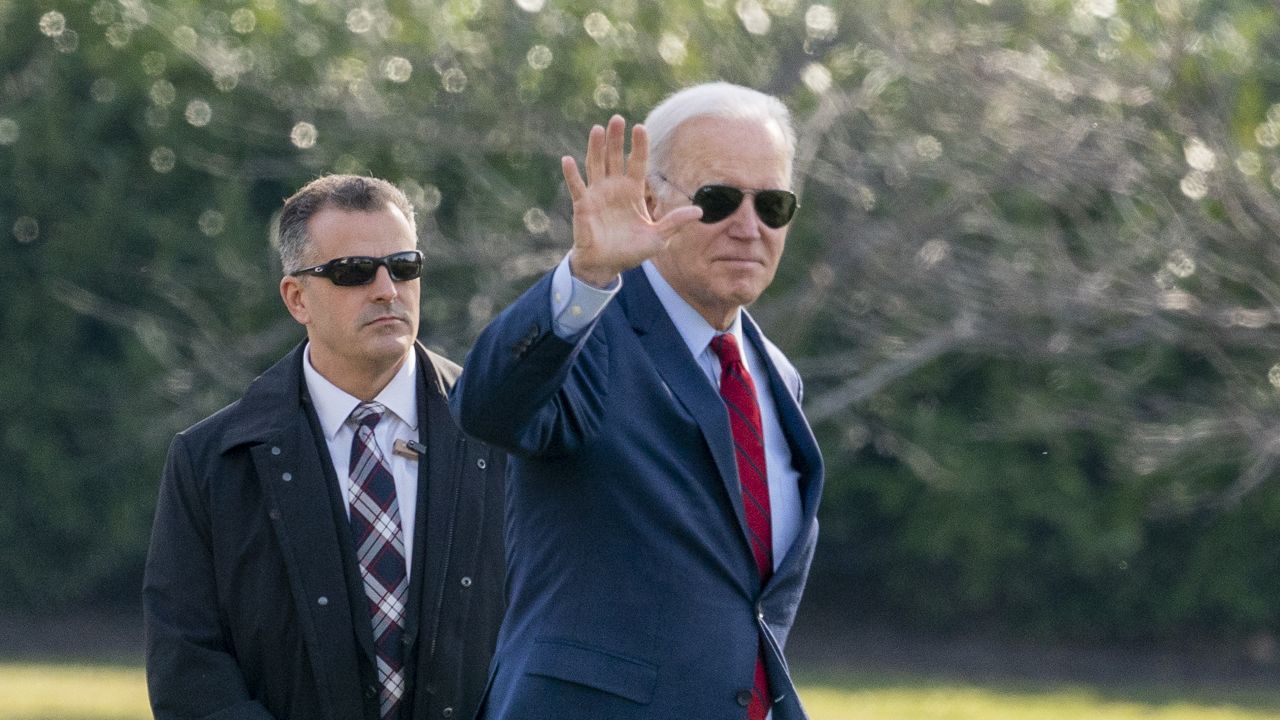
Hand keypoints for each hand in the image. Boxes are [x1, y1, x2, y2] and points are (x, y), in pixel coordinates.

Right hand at [561, 115, 702, 286]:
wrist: (607, 266)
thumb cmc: (630, 251)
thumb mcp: (657, 237)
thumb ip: (674, 222)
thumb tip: (700, 212)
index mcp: (632, 191)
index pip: (637, 163)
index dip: (639, 146)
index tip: (640, 128)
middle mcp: (614, 188)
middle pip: (615, 157)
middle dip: (616, 139)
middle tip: (617, 119)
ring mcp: (597, 194)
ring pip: (595, 165)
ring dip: (595, 147)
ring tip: (598, 129)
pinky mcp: (582, 206)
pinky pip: (576, 187)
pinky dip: (571, 174)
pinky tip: (567, 160)